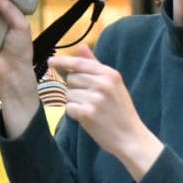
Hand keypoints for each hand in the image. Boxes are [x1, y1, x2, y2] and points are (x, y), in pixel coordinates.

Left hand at [50, 45, 163, 179]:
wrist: (130, 136)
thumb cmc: (120, 110)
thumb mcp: (113, 84)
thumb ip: (95, 65)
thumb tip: (81, 46)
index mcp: (110, 74)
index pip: (79, 63)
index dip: (63, 61)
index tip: (51, 62)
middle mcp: (103, 83)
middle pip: (71, 79)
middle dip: (75, 89)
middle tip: (90, 100)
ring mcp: (95, 98)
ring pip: (68, 94)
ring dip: (75, 102)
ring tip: (91, 109)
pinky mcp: (87, 113)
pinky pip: (68, 107)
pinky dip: (74, 113)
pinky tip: (88, 118)